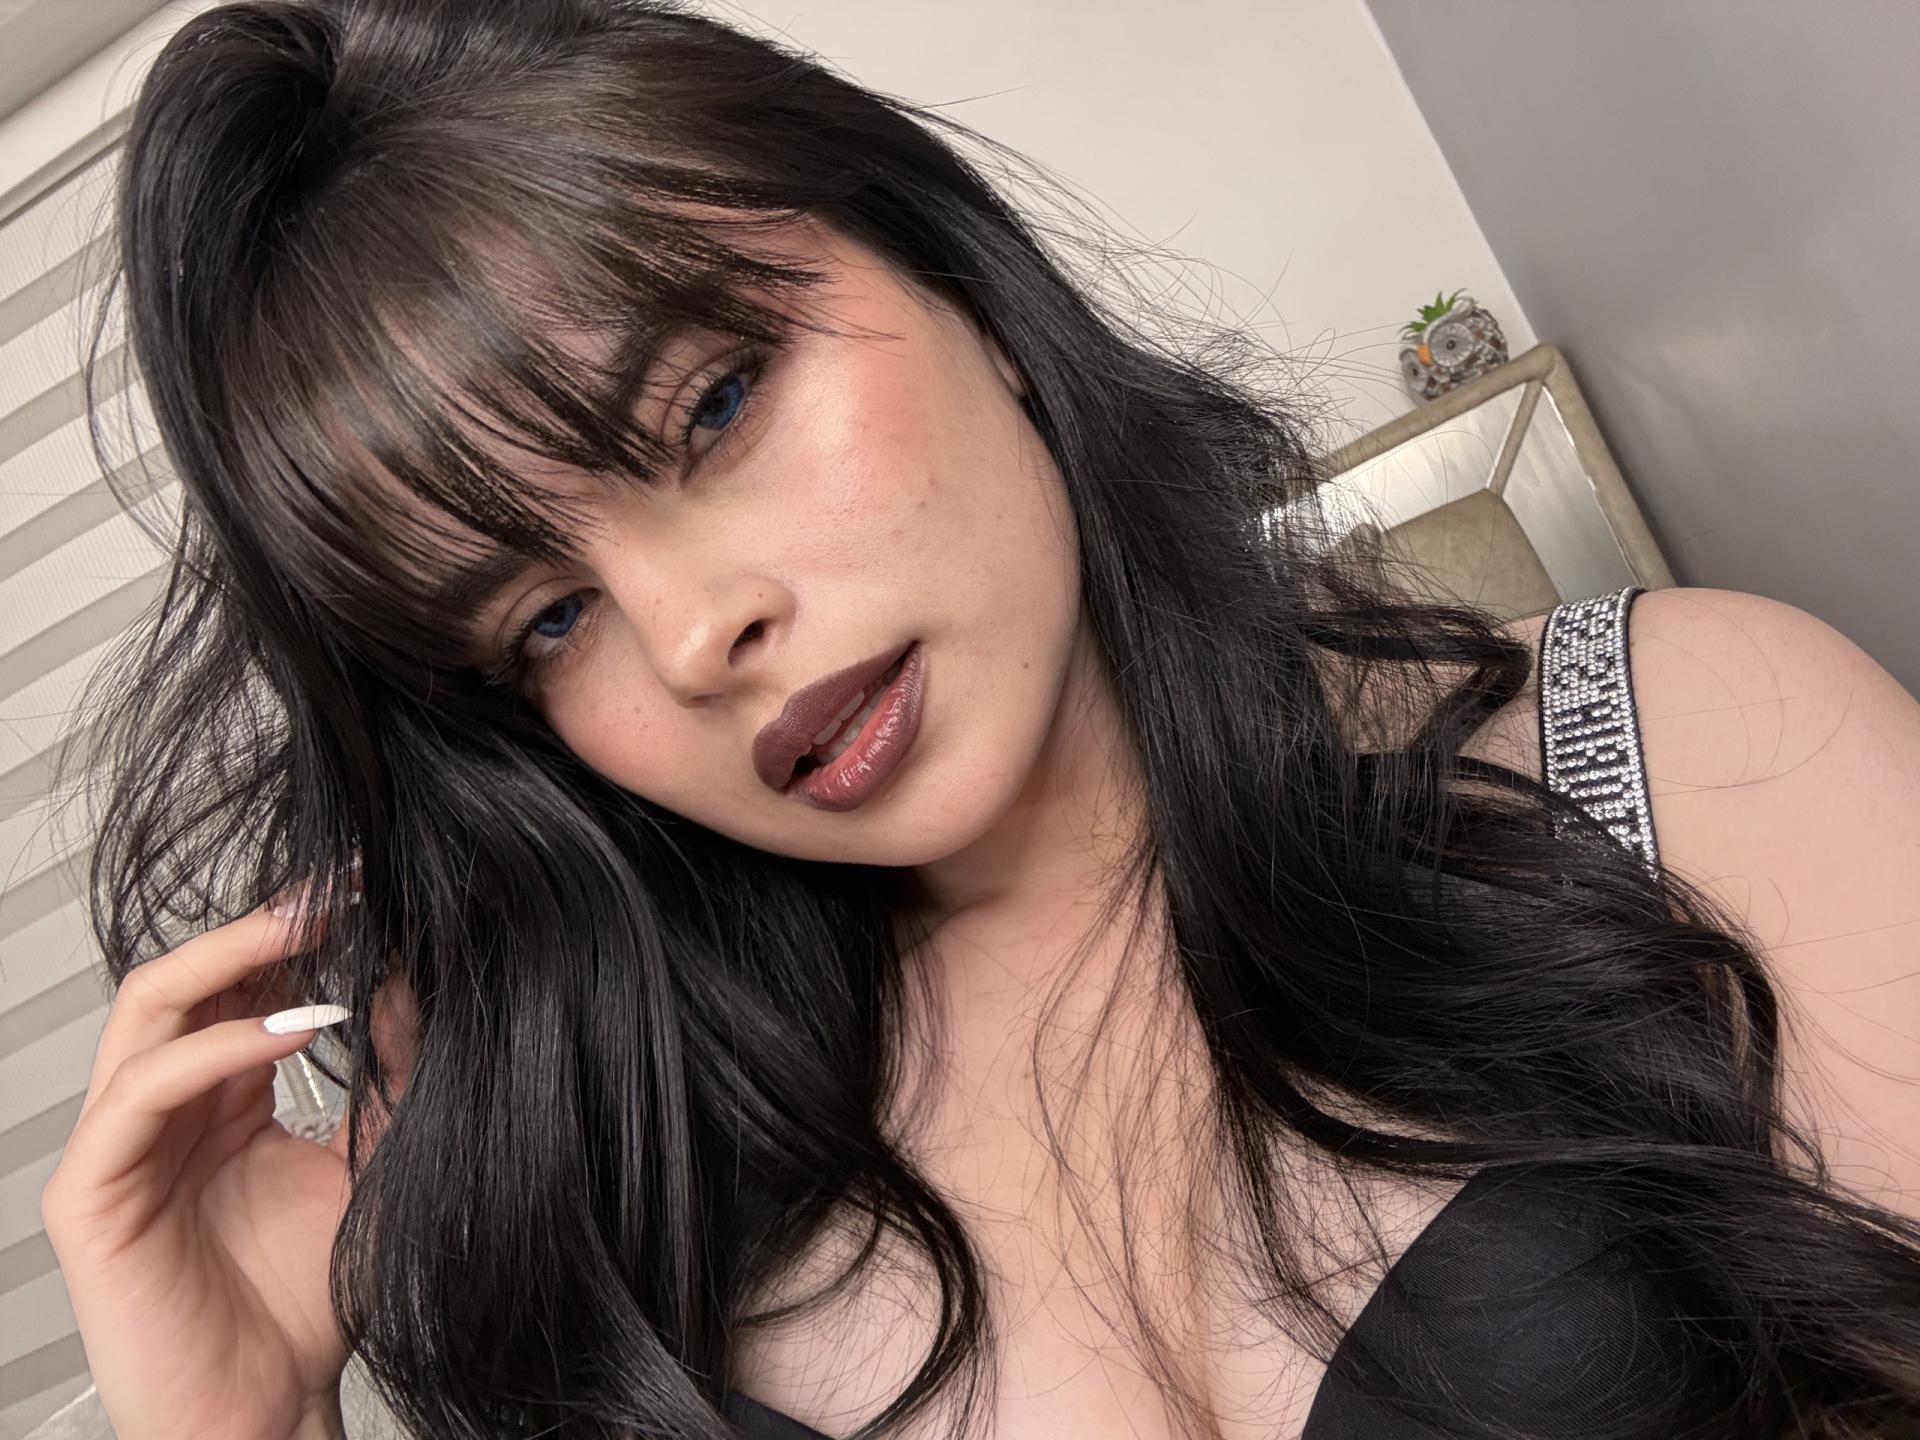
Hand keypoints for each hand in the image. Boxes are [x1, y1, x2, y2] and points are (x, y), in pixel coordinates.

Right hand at [40, 880, 416, 1439]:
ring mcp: (120, 1149)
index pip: (236, 987)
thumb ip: (383, 1077)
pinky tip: (290, 1030)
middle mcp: (165, 1112)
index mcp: (220, 1099)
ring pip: (148, 1013)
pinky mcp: (90, 1197)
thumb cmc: (311, 1301)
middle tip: (338, 889)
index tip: (366, 890)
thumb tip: (412, 975)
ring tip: (312, 930)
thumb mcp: (367, 1161)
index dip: (294, 934)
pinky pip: (140, 1093)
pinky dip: (215, 1048)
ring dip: (232, 960)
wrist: (273, 1410)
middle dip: (261, 926)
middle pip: (186, 980)